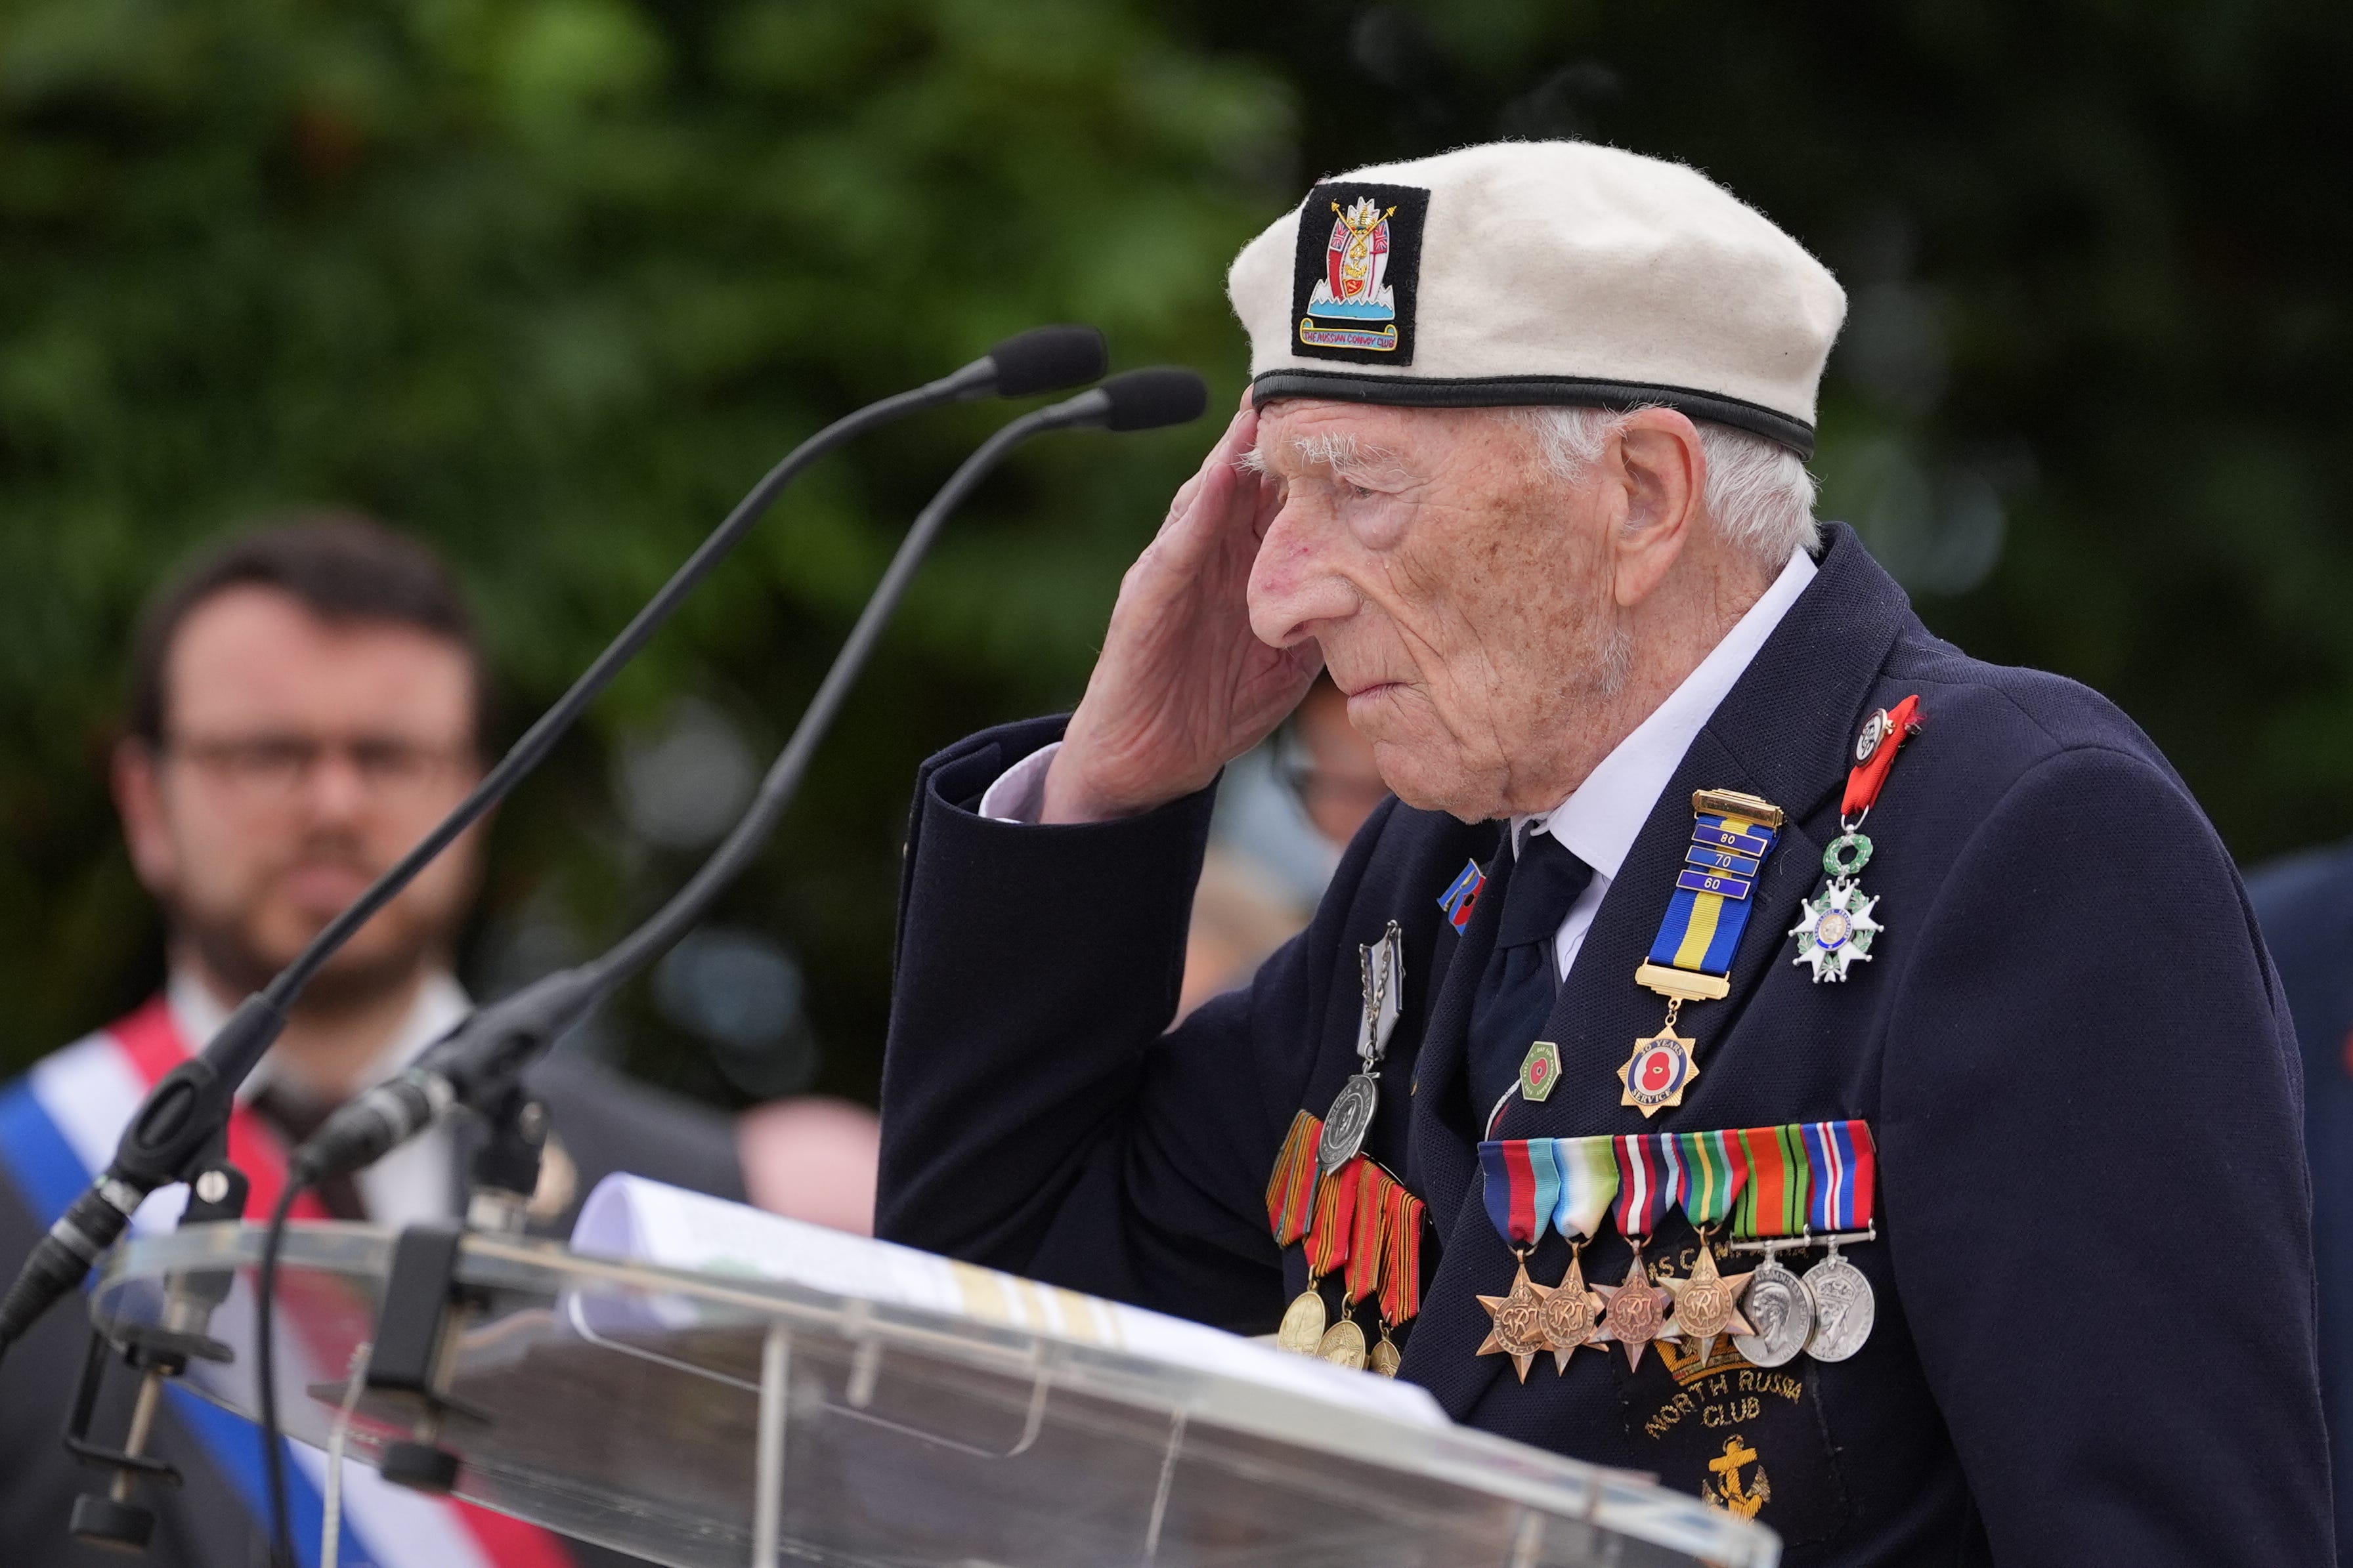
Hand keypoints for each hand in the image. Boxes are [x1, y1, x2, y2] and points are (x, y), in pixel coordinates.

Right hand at [1043, 395, 1321, 822]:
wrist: (1146, 761)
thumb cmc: (1214, 706)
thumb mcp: (1288, 660)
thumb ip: (1324, 618)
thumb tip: (1383, 594)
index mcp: (1244, 563)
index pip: (1282, 494)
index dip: (1316, 455)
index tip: (1361, 408)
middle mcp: (1209, 552)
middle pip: (1247, 476)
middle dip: (1277, 429)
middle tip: (1316, 371)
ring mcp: (1174, 567)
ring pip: (1209, 495)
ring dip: (1234, 450)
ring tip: (1265, 401)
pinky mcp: (1147, 598)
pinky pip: (1175, 547)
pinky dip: (1196, 511)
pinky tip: (1215, 478)